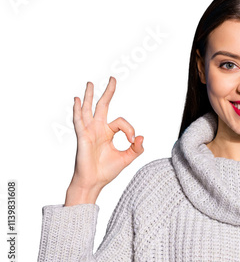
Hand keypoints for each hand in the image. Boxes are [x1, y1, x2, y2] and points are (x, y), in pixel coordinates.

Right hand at [65, 76, 144, 205]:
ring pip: (89, 109)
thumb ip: (136, 148)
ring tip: (90, 83)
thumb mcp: (127, 158)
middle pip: (103, 106)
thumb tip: (142, 137)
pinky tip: (77, 100)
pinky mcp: (82, 136)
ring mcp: (89, 131)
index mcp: (108, 132)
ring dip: (89, 96)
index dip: (129, 128)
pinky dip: (77, 110)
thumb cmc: (107, 171)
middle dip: (108, 92)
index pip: (121, 121)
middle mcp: (97, 129)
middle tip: (113, 78)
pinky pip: (79, 121)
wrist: (94, 182)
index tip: (133, 139)